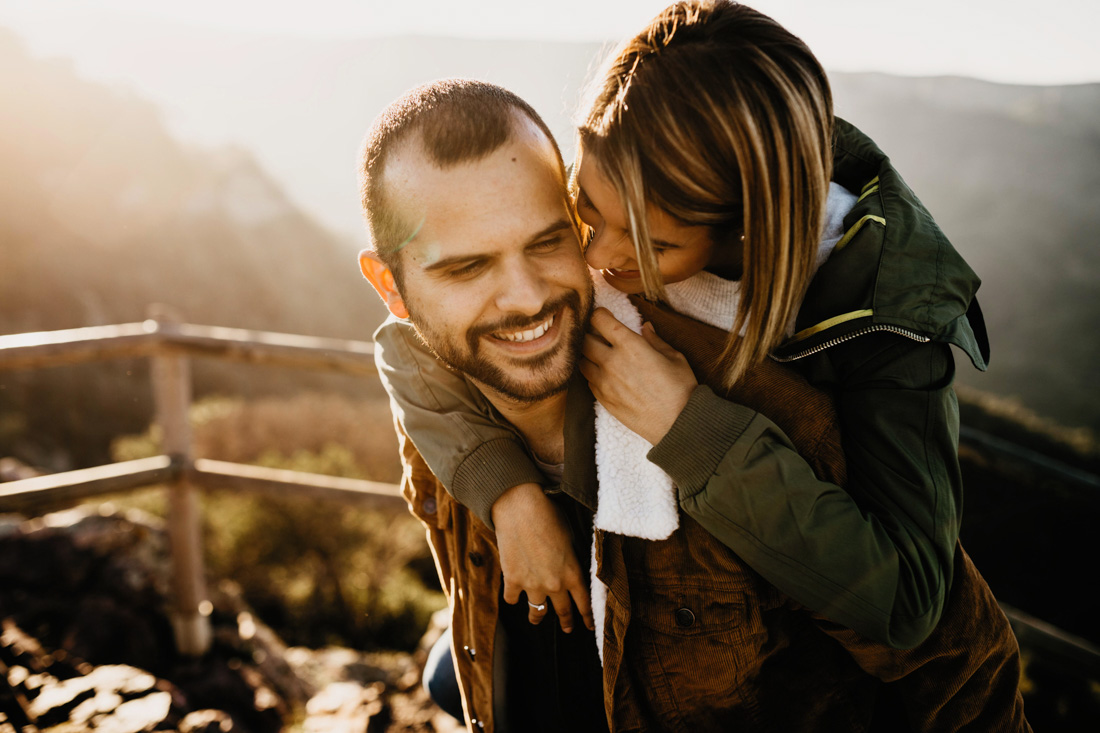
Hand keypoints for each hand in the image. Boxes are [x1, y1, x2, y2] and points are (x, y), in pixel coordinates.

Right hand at [492, 483, 593, 633]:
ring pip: (537, 612)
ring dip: (537, 618)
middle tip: (568, 628)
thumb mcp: (570, 536)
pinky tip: (514, 595)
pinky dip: (513, 597)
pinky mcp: (511, 580)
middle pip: (563, 611)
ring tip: (537, 619)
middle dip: (567, 621)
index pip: (584, 602)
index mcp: (572, 573)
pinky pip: (512, 599)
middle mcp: (554, 584)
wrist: (520, 508)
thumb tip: (573, 566)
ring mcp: (531, 585)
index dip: (587, 617)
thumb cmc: (548, 515)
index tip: (589, 626)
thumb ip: (572, 557)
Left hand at [579, 308, 696, 445]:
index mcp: (630, 345)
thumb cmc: (681, 389)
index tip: (605, 316)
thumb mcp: (674, 357)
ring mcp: (604, 382)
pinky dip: (593, 374)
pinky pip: (588, 381)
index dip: (600, 314)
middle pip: (584, 339)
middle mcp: (611, 362)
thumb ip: (655, 340)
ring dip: (588, 355)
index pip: (599, 320)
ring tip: (600, 355)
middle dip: (589, 333)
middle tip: (599, 335)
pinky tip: (605, 375)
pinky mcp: (603, 400)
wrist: (677, 425)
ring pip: (581, 361)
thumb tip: (645, 327)